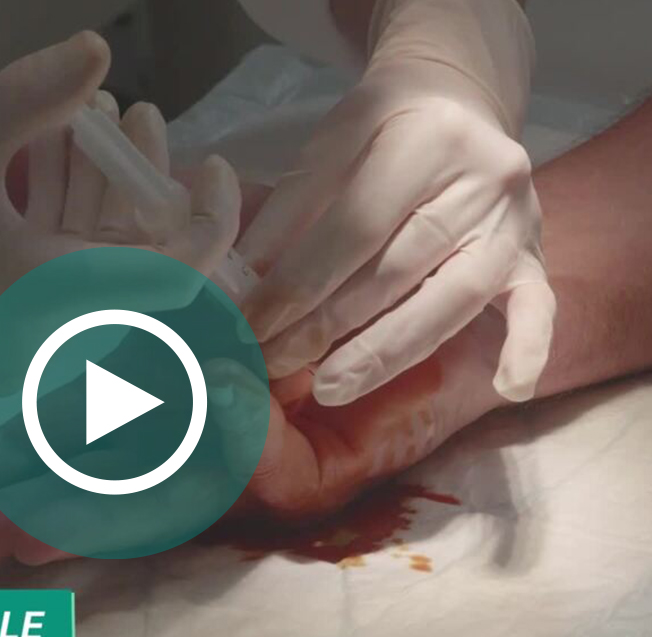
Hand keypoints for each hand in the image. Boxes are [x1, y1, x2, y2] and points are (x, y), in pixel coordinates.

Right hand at [0, 33, 238, 388]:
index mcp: (60, 307)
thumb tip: (99, 44)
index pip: (175, 281)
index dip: (210, 223)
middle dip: (141, 186)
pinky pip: (48, 275)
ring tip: (84, 117)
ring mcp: (17, 339)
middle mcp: (49, 338)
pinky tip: (44, 156)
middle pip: (133, 268)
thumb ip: (35, 94)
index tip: (210, 162)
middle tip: (130, 115)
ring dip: (96, 195)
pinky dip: (57, 220)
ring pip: (87, 266)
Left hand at [237, 0, 554, 405]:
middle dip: (325, 325)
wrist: (458, 100)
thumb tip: (244, 281)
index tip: (248, 323)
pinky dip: (529, 348)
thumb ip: (291, 208)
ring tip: (328, 388)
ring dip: (385, 353)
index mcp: (426, 138)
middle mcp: (483, 177)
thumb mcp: (330, 145)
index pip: (352, 227)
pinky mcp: (534, 254)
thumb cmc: (383, 128)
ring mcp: (516, 220)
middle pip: (396, 270)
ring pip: (450, 300)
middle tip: (272, 362)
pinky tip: (506, 388)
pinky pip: (540, 306)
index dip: (295, 282)